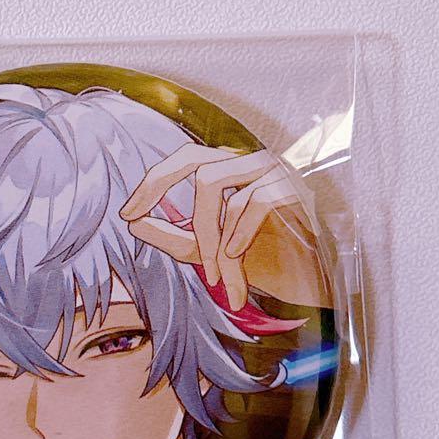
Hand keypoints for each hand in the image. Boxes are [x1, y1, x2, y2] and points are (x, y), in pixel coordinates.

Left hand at [119, 144, 312, 309]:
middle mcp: (251, 163)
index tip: (128, 213)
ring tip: (217, 275)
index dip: (153, 181)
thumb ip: (173, 237)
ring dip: (208, 237)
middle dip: (159, 186)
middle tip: (137, 219)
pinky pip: (252, 201)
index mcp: (234, 172)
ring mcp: (274, 170)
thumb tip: (135, 222)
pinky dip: (238, 234)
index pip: (186, 159)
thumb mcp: (210, 252)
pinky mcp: (295, 187)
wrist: (310, 281)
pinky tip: (236, 259)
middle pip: (194, 158)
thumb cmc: (264, 261)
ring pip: (215, 185)